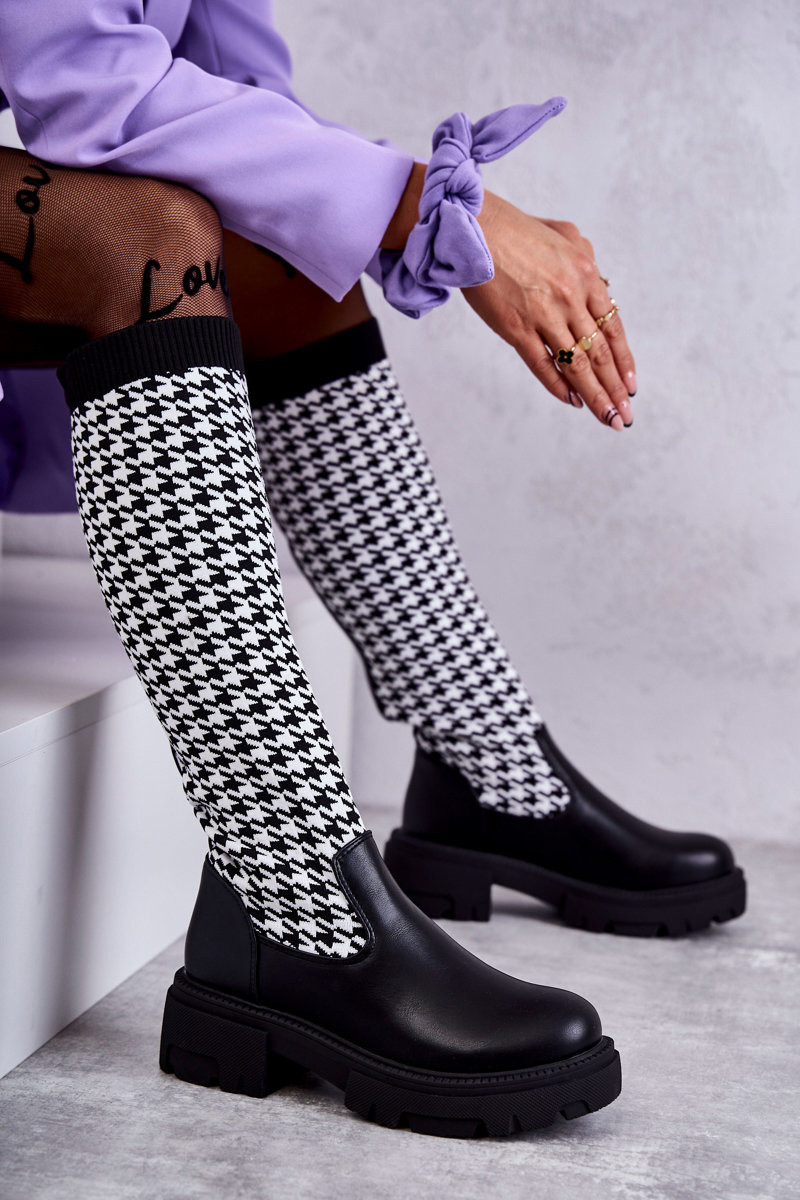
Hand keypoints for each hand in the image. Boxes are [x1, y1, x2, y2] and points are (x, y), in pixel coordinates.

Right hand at [463, 191, 636, 429]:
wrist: (473, 229)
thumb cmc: (514, 228)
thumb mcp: (563, 233)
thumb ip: (585, 256)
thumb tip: (598, 278)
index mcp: (586, 275)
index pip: (613, 328)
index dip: (624, 361)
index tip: (631, 385)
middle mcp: (570, 298)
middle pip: (600, 354)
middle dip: (615, 389)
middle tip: (625, 416)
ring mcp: (544, 315)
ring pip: (577, 365)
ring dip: (595, 396)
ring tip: (608, 418)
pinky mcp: (516, 328)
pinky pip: (543, 364)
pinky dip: (559, 386)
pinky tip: (573, 401)